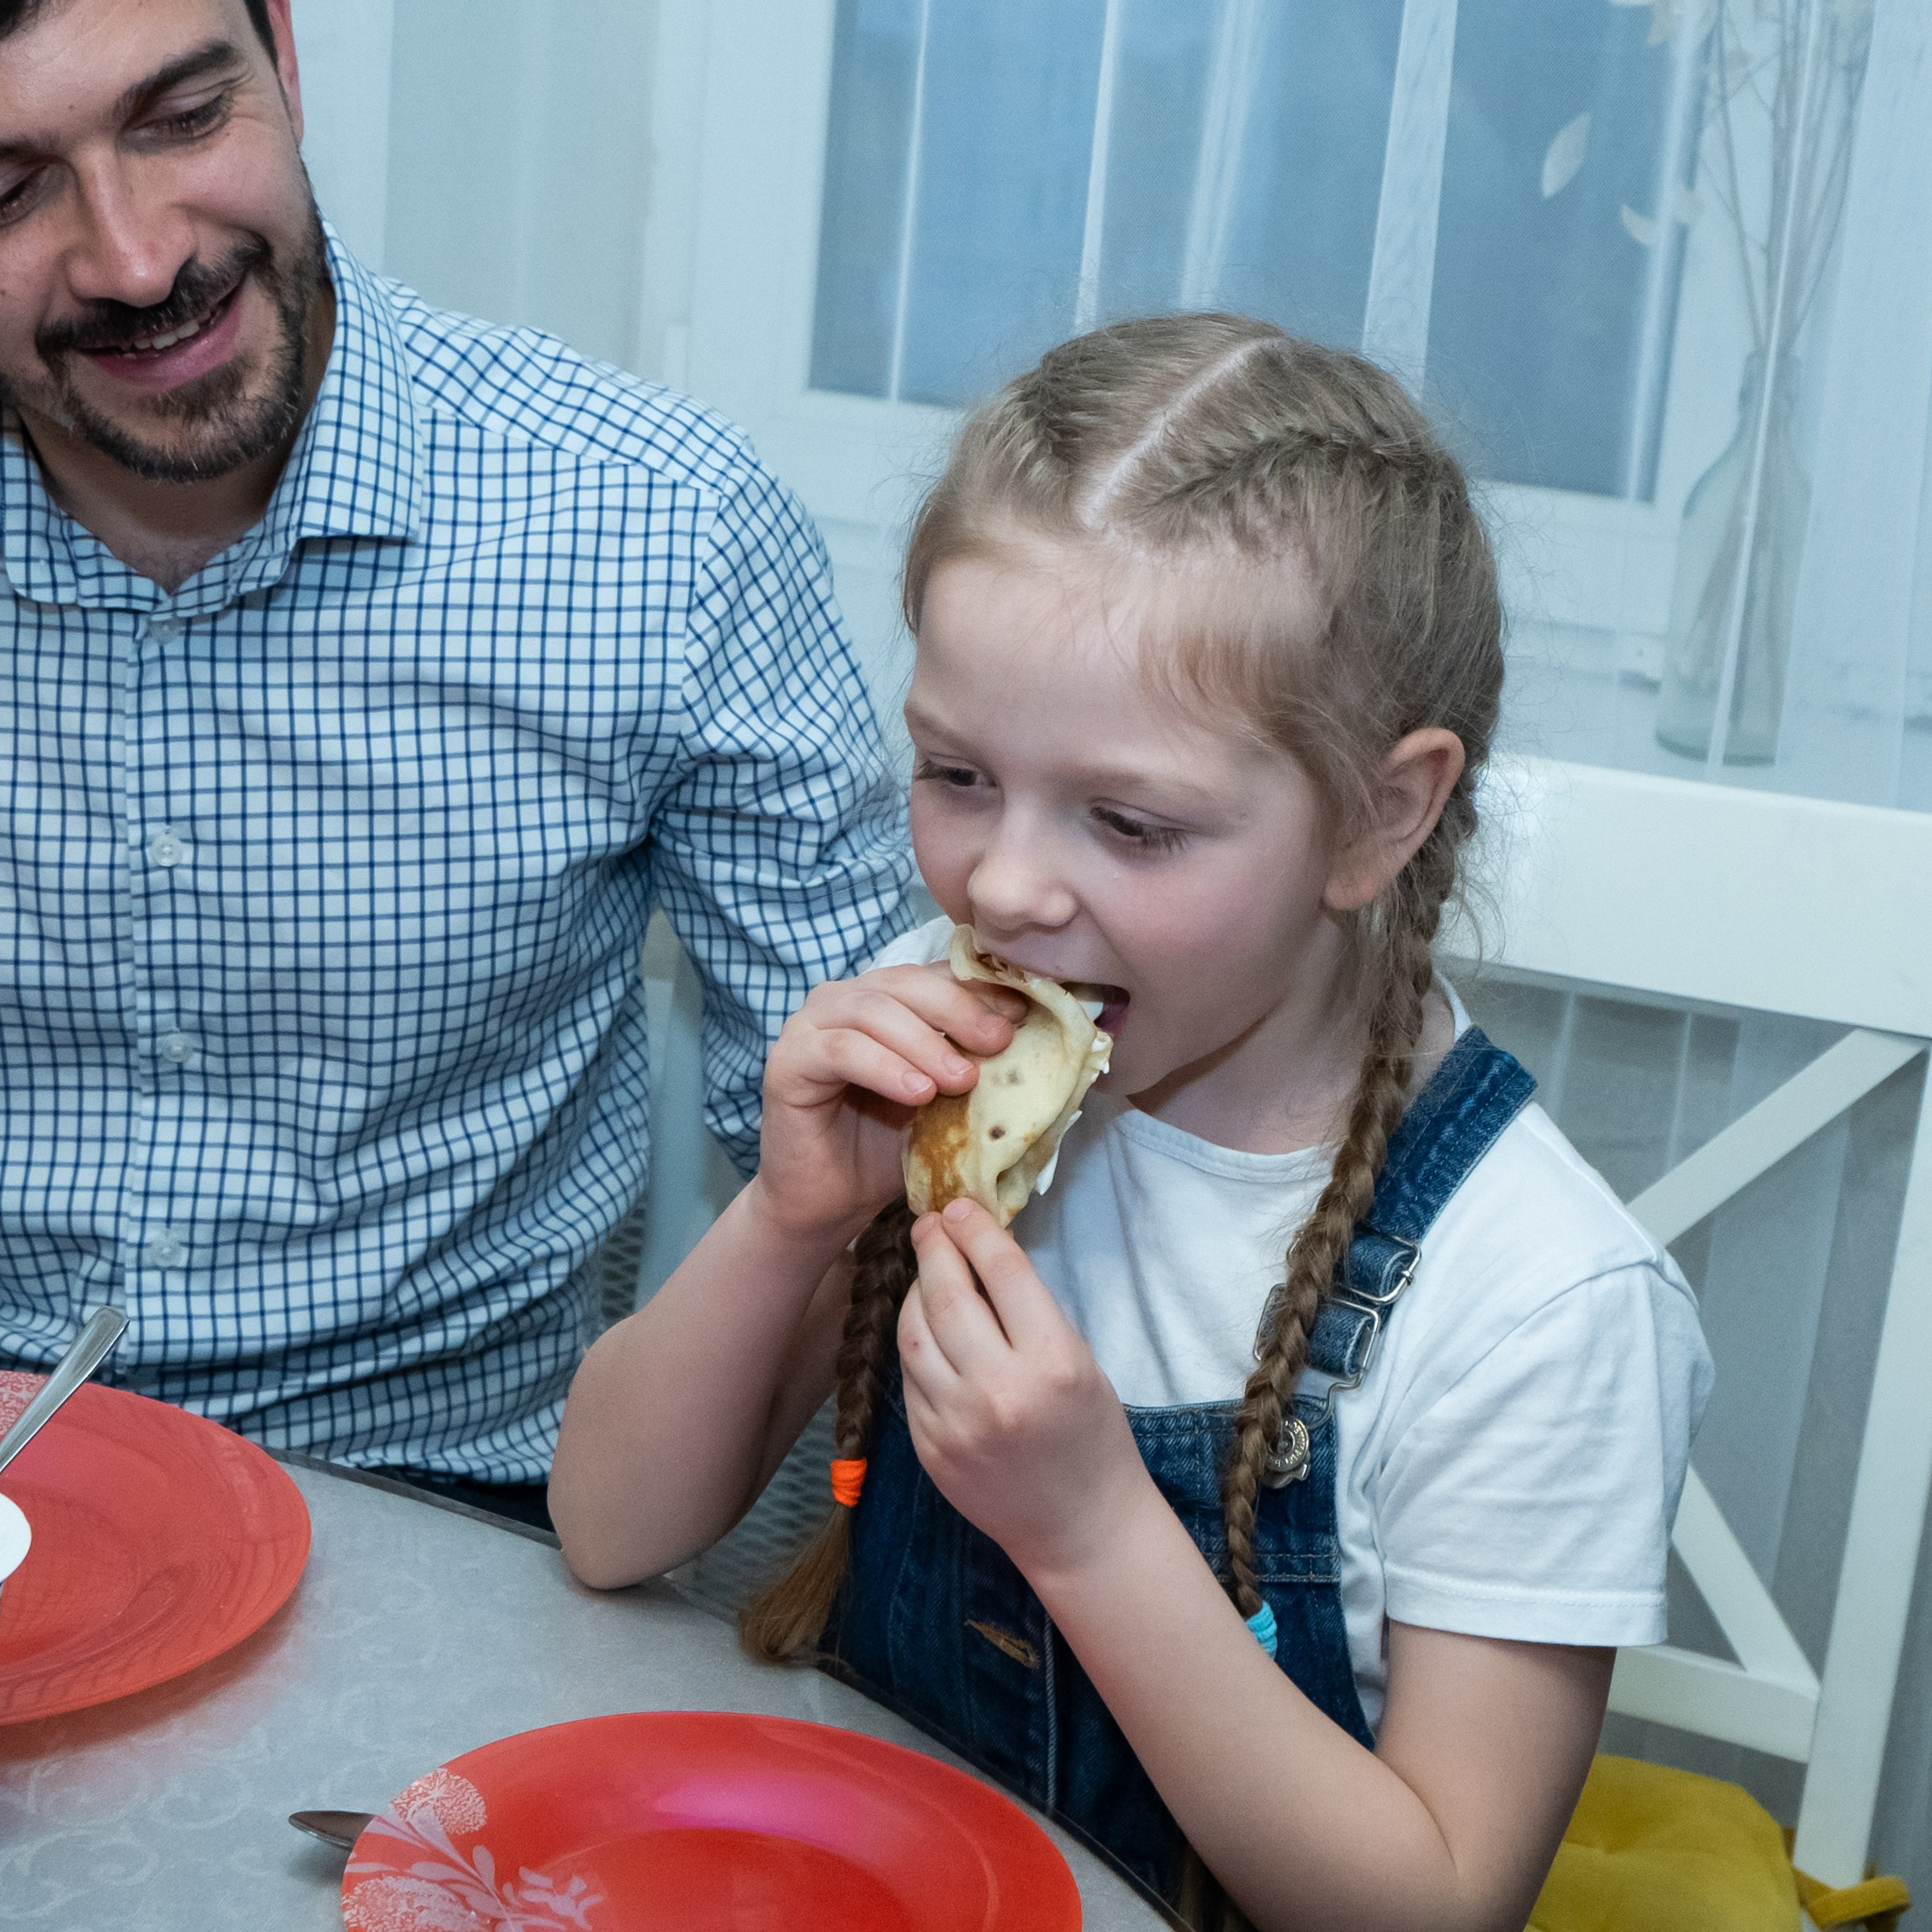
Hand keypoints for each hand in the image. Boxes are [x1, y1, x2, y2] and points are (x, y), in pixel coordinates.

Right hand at [750, 965, 1023, 1244]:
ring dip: (924, 1043)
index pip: (933, 974)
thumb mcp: (942, 1097)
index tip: (1022, 1013)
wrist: (832, 1201)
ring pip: (873, 1011)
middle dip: (958, 1010)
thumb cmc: (887, 1147)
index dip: (978, 988)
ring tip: (961, 1080)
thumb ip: (972, 1061)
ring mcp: (809, 1025)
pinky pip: (840, 1050)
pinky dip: (885, 1067)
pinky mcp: (787, 1060)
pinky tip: (917, 1093)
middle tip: (997, 1043)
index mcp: (883, 997)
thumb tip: (1031, 1037)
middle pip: (905, 983)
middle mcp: (843, 999)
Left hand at [900, 1198, 1153, 1582]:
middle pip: (947, 1296)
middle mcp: (998, 1391)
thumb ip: (1030, 1311)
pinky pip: (910, 1376)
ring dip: (915, 1292)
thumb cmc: (1092, 1436)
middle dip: (935, 1249)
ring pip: (914, 1334)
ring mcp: (955, 1423)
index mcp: (1051, 1363)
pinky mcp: (928, 1448)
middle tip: (931, 1224)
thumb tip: (982, 1253)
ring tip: (927, 1272)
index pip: (1003, 1273)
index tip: (961, 1206)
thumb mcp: (1078, 1360)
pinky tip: (927, 1327)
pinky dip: (916, 1343)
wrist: (1079, 1526)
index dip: (977, 1230)